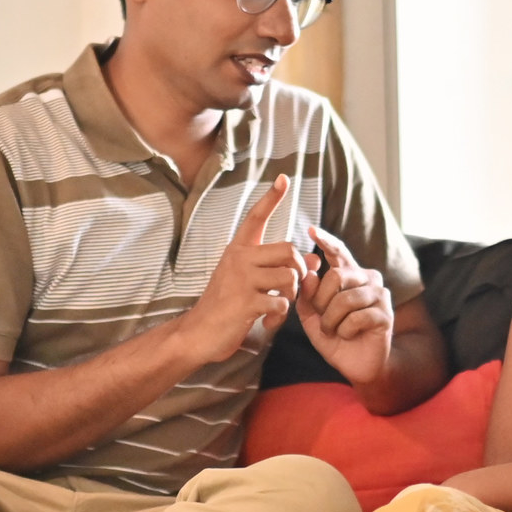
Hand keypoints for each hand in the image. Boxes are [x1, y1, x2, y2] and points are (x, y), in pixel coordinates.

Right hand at [183, 175, 307, 364]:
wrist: (198, 333)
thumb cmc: (226, 306)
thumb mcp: (249, 282)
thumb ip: (277, 269)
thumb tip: (313, 260)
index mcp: (238, 250)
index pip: (255, 218)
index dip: (271, 198)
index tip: (283, 178)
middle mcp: (239, 259)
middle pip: (289, 250)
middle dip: (298, 271)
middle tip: (290, 289)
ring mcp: (241, 280)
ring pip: (289, 277)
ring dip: (292, 296)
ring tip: (278, 306)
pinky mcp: (245, 303)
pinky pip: (281, 304)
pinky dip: (280, 317)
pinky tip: (268, 322)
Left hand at [295, 226, 395, 385]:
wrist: (360, 366)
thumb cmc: (337, 338)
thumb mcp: (313, 317)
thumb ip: (307, 297)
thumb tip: (308, 274)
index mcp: (350, 276)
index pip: (339, 252)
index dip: (326, 240)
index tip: (311, 230)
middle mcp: (368, 279)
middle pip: (337, 276)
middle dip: (321, 301)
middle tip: (322, 319)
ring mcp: (380, 295)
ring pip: (345, 299)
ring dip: (332, 320)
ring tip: (333, 331)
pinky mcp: (386, 314)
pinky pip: (356, 317)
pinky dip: (346, 331)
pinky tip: (350, 336)